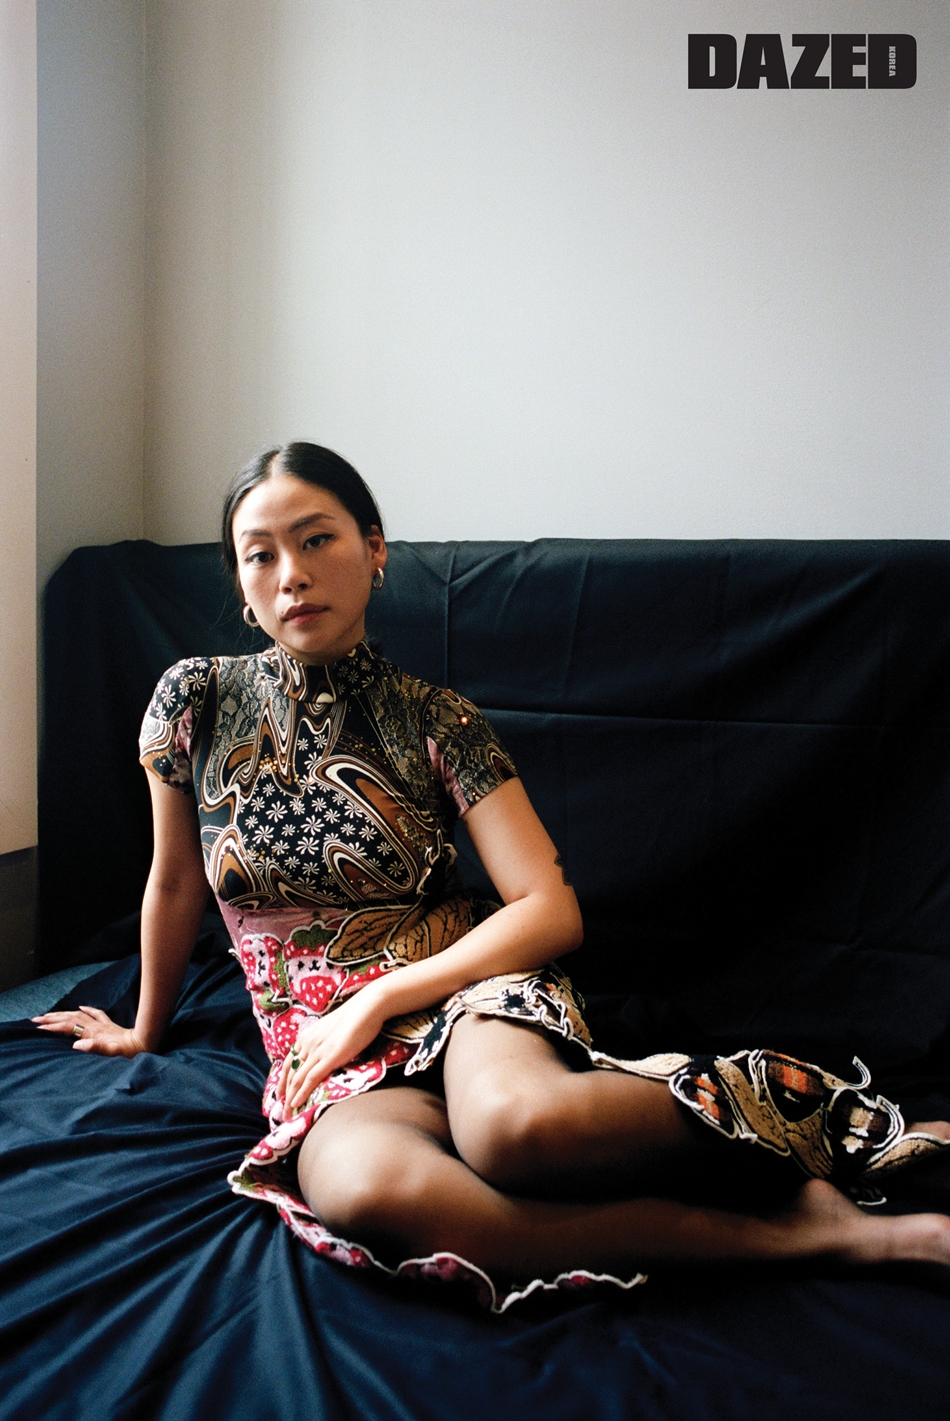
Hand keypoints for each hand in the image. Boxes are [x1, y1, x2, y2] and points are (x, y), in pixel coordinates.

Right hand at [32, 1004, 146, 1057]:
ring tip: (49, 1014)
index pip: (69, 1027)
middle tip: (35, 1019)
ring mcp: (102, 1025)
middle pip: (70, 1018)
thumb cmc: (128, 1052)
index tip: (39, 1027)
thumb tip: (76, 1044)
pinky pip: (95, 1014)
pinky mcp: (110, 1026)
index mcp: (93, 1033)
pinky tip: (80, 1006)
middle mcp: (96, 1026)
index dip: (53, 1027)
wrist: (144, 1044)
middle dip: (52, 1018)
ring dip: (63, 1014)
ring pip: (79, 1015)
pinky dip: (85, 1009)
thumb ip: (94, 1047)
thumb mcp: (111, 1053)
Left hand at [277, 990, 386, 1118]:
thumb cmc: (355, 1016)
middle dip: (284, 1094)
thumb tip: (326, 1051)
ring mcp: (317, 1051)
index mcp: (306, 1036)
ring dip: (290, 1099)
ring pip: (297, 1079)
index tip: (281, 1094)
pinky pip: (311, 1078)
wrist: (366, 1007)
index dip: (284, 1080)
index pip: (290, 1062)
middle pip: (290, 1073)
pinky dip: (302, 1093)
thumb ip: (324, 1041)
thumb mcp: (332, 1029)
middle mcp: (307, 1044)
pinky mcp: (329, 1057)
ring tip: (287, 1115)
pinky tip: (296, 1104)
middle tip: (281, 1110)